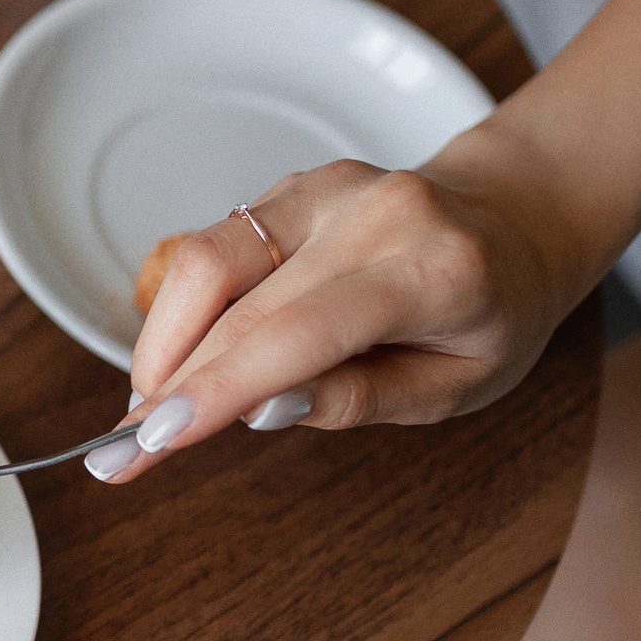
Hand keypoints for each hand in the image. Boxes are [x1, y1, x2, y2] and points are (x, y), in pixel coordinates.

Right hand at [92, 143, 592, 482]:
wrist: (518, 220)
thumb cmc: (495, 313)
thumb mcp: (458, 386)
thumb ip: (361, 397)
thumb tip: (262, 410)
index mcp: (431, 270)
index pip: (298, 332)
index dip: (216, 388)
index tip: (153, 443)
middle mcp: (372, 212)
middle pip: (231, 294)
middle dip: (165, 381)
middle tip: (121, 452)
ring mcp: (325, 188)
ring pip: (205, 258)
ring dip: (161, 342)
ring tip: (148, 410)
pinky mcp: (291, 188)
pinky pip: (216, 248)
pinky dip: (186, 313)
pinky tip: (183, 363)